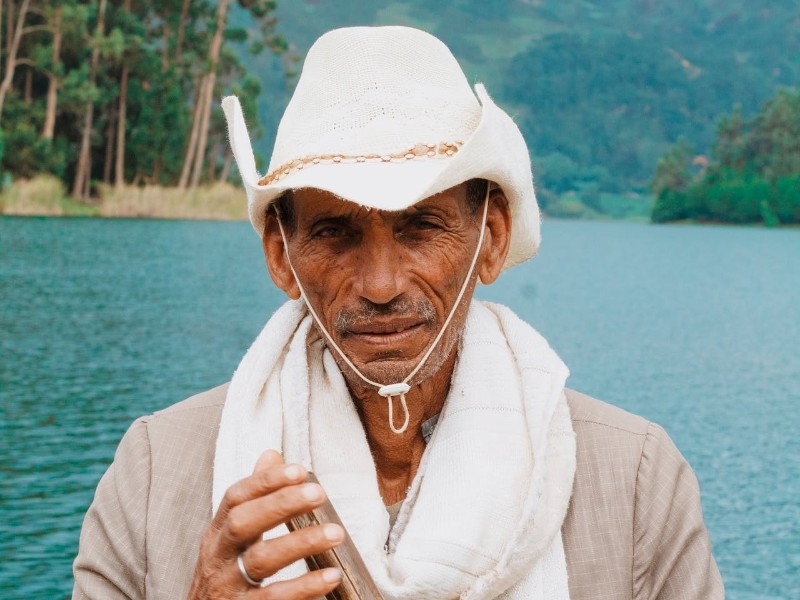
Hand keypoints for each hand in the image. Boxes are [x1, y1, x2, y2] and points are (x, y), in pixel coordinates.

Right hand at [187, 450, 344, 598]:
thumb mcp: (232, 536)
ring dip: (300, 543)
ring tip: (336, 533)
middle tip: (319, 494)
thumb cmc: (226, 574)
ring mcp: (228, 586)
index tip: (299, 470)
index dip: (265, 481)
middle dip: (280, 505)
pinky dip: (304, 587)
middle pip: (243, 523)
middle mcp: (219, 556)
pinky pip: (274, 599)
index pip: (235, 498)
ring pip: (260, 560)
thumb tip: (272, 453)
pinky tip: (330, 575)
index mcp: (218, 532)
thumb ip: (255, 497)